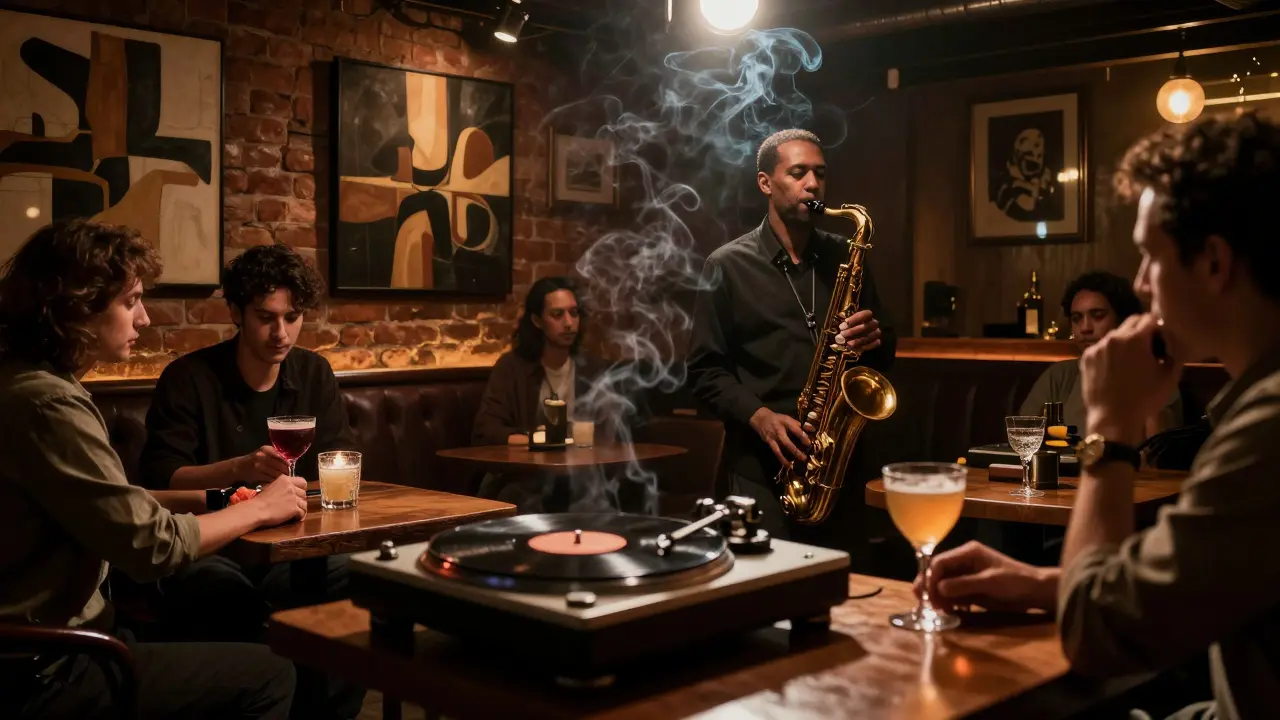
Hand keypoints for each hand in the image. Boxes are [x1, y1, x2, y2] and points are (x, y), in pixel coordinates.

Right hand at [236, 446, 289, 484]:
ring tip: (284, 481)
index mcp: (266, 449)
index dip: (288, 464)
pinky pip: (270, 479)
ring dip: (282, 478)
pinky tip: (275, 483)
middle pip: (281, 466)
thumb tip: (289, 463)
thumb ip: (275, 455)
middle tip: (289, 476)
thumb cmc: (254, 460)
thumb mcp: (263, 453)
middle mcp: (263, 456)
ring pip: (277, 474)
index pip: (282, 457)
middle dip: (286, 472)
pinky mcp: (257, 475)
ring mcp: (259, 465)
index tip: (290, 468)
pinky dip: (274, 482)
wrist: (238, 467)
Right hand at [251, 475, 307, 526]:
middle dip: (300, 500)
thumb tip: (290, 491)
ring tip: (293, 513)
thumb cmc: (260, 501)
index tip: (297, 495)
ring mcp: (293, 497)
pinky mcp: (294, 508)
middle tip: (293, 506)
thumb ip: (282, 487)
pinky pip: (302, 512)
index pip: (302, 482)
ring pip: (304, 504)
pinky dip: (299, 516)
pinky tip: (293, 517)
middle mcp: (291, 487)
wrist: (256, 510)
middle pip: (304, 494)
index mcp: (285, 480)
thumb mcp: (271, 487)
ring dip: (300, 509)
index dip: (301, 489)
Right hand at [749, 407, 809, 465]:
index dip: (802, 436)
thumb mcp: (789, 419)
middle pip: (787, 442)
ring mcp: (773, 437)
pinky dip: (782, 459)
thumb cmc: (778, 419)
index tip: (809, 443)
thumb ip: (800, 425)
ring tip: (796, 464)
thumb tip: (813, 429)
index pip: (795, 429)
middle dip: (795, 450)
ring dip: (788, 457)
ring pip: (781, 449)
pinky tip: (788, 465)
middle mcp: (779, 430)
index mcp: (785, 422)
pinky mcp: (769, 442)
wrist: (761, 419)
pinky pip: (776, 452)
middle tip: (804, 457)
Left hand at [834, 309, 881, 352]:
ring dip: (857, 341)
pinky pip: (873, 345)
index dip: (855, 318)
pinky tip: (853, 348)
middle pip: (866, 326)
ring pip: (869, 336)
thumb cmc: (850, 327)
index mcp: (868, 315)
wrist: (856, 337)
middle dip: (853, 331)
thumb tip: (840, 331)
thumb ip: (845, 325)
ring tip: (847, 343)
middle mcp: (874, 323)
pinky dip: (862, 347)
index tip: (845, 322)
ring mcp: (877, 332)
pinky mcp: (878, 342)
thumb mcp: (847, 323)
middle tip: (842, 334)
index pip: (866, 314)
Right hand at [914, 541, 1057, 612]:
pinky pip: (953, 594)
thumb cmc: (1015, 581)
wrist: (1035, 592)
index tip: (927, 594)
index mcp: (968, 553)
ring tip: (937, 610)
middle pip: (939, 572)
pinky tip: (949, 611)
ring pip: (944, 584)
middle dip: (930, 587)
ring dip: (938, 597)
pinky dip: (948, 602)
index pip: (940, 561)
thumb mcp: (990, 582)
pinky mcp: (971, 589)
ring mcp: (967, 576)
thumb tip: (938, 588)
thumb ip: (964, 584)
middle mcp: (964, 562)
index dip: (931, 577)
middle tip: (923, 603)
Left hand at [1080, 313, 1182, 443]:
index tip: (1162, 339)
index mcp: (1134, 339)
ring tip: (1132, 359)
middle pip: (1131, 321)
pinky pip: (1102, 346)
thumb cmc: (1145, 398)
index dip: (1158, 327)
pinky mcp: (1086, 357)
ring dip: (1126, 340)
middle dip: (1142, 329)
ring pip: (1116, 334)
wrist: (1113, 418)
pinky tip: (1116, 367)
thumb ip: (1173, 351)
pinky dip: (1111, 351)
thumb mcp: (1169, 375)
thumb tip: (1171, 341)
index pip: (1149, 317)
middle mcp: (1113, 337)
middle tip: (1149, 347)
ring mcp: (1097, 347)